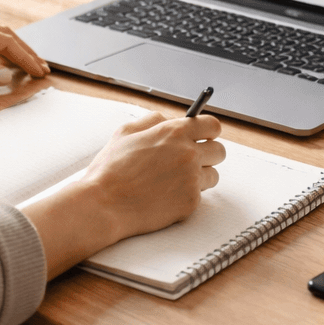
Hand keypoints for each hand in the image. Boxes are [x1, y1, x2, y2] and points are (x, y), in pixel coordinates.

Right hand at [79, 113, 224, 239]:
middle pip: (220, 151)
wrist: (104, 205)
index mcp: (174, 133)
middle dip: (208, 154)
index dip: (208, 131)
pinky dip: (186, 195)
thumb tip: (168, 120)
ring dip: (200, 177)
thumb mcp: (126, 132)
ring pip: (213, 175)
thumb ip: (153, 121)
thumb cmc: (111, 169)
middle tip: (190, 161)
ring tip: (174, 181)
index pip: (212, 125)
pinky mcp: (190, 202)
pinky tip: (165, 196)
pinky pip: (199, 196)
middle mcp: (188, 154)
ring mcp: (192, 180)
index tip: (203, 136)